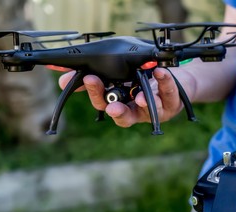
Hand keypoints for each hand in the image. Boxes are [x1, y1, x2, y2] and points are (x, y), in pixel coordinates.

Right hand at [58, 67, 190, 126]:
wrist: (175, 78)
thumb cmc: (143, 77)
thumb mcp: (117, 76)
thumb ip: (93, 79)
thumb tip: (60, 80)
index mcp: (121, 105)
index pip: (104, 104)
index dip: (96, 94)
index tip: (89, 78)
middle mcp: (136, 111)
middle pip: (124, 116)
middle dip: (117, 111)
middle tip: (112, 106)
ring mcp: (155, 109)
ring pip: (148, 110)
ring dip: (143, 102)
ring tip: (140, 96)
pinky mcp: (172, 102)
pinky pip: (168, 93)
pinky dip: (165, 82)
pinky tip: (160, 72)